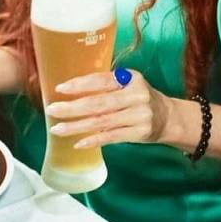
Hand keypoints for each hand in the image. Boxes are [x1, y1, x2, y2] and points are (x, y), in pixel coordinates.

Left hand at [45, 69, 173, 148]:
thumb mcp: (129, 84)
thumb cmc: (140, 98)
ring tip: (58, 128)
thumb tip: (72, 89)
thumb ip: (107, 85)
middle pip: (99, 103)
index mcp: (131, 78)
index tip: (60, 88)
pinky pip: (111, 137)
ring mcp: (139, 115)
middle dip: (73, 107)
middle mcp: (136, 95)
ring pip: (102, 121)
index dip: (80, 84)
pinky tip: (77, 143)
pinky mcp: (139, 133)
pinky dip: (93, 140)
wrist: (168, 117)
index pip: (101, 80)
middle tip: (52, 110)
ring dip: (77, 126)